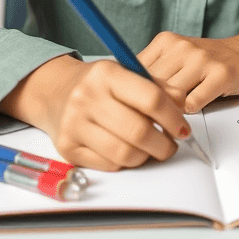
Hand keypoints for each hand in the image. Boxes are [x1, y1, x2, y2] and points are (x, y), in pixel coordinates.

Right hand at [0, 55, 189, 171]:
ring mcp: (74, 124)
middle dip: (164, 144)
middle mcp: (87, 97)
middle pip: (139, 131)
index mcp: (106, 74)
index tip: (182, 128)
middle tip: (171, 144)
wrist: (55, 92)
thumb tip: (182, 103)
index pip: (151, 98)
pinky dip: (126, 162)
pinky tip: (129, 151)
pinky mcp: (68, 148)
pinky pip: (109, 164)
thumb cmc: (98, 85)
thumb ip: (157, 86)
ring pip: (125, 153)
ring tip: (152, 149)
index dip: (173, 117)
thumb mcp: (126, 73)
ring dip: (147, 156)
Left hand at [138, 27, 238, 113]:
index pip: (136, 71)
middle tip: (152, 120)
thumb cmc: (207, 61)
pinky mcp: (220, 75)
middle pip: (152, 86)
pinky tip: (193, 108)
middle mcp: (182, 47)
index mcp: (166, 41)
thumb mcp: (176, 56)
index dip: (132, 93)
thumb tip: (123, 94)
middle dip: (151, 107)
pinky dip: (190, 112)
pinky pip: (193, 103)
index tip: (133, 107)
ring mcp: (202, 60)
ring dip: (170, 112)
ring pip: (171, 96)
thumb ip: (154, 70)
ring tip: (172, 117)